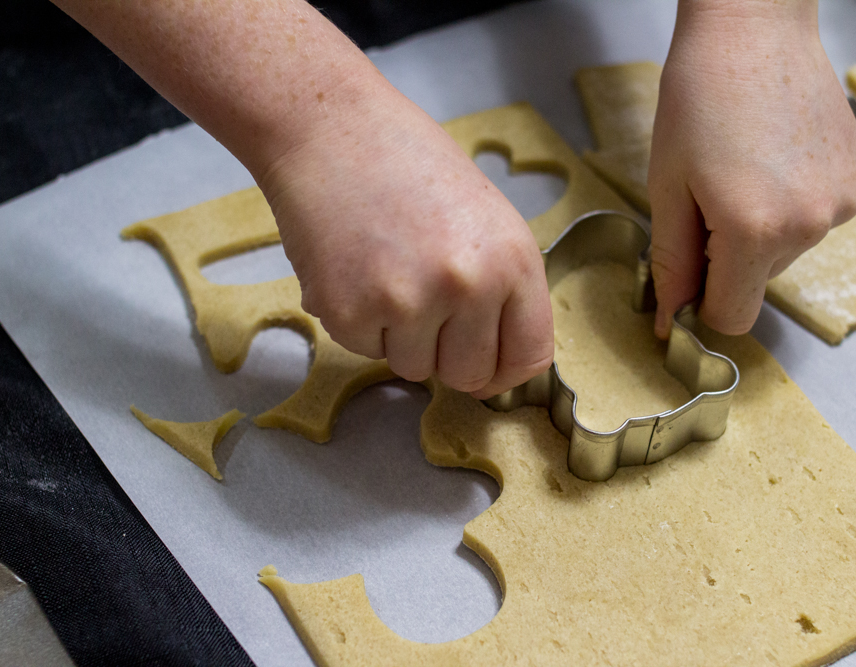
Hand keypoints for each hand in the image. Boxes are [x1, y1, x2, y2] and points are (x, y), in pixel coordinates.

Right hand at [260, 74, 554, 398]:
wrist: (327, 127)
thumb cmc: (407, 162)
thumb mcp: (485, 217)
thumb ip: (501, 285)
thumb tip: (499, 358)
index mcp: (513, 260)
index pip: (528, 357)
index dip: (505, 370)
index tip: (488, 367)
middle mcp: (468, 287)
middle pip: (470, 376)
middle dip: (448, 354)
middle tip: (424, 303)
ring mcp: (407, 303)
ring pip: (414, 369)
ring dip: (400, 337)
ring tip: (386, 270)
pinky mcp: (349, 314)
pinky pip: (364, 350)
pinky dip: (358, 321)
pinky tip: (354, 268)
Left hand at [648, 0, 855, 336]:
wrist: (753, 31)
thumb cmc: (698, 99)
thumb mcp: (668, 188)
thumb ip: (672, 263)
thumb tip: (672, 322)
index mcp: (755, 231)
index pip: (732, 317)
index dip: (702, 303)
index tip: (687, 271)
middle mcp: (809, 225)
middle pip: (756, 282)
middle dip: (726, 258)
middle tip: (708, 197)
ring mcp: (842, 204)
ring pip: (785, 253)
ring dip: (759, 231)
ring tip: (742, 171)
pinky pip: (814, 221)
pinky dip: (791, 205)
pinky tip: (774, 160)